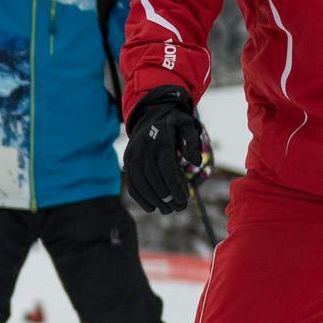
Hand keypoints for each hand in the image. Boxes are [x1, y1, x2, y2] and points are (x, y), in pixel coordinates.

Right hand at [122, 86, 203, 212]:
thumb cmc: (173, 123)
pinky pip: (131, 183)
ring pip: (140, 183)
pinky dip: (139, 198)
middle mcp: (144, 149)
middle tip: (178, 208)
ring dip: (153, 200)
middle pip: (153, 178)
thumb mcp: (187, 125)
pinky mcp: (127, 161)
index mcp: (160, 141)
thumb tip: (195, 162)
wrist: (150, 113)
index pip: (166, 168)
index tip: (182, 200)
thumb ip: (193, 142)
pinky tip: (151, 208)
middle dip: (166, 197)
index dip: (173, 187)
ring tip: (166, 210)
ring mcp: (132, 156)